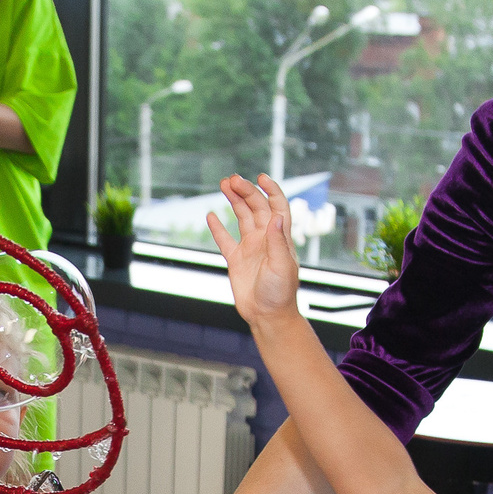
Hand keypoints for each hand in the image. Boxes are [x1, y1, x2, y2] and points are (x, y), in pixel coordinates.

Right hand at [206, 174, 300, 324]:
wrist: (267, 315)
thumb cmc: (281, 293)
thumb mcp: (281, 266)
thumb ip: (278, 241)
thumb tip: (276, 217)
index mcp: (280, 237)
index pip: (277, 206)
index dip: (271, 190)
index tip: (260, 177)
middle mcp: (265, 238)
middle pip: (256, 207)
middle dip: (245, 191)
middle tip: (231, 180)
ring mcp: (250, 248)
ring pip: (241, 217)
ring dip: (234, 200)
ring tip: (224, 184)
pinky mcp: (236, 260)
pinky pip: (225, 240)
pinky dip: (217, 228)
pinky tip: (211, 215)